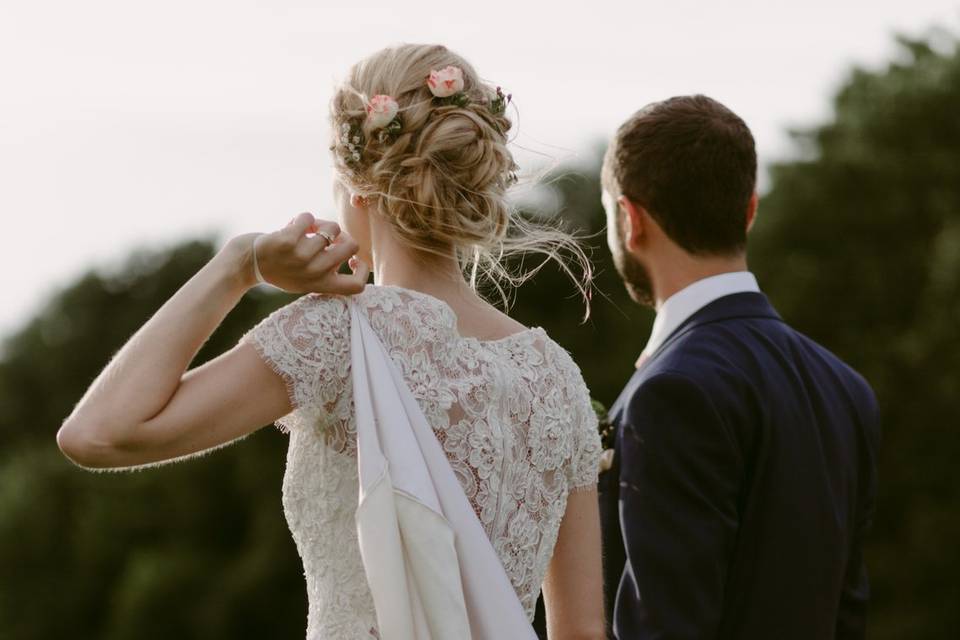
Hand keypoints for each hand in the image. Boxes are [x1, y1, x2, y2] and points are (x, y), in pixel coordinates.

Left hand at [227, 213, 369, 293]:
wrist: (246, 264)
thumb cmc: (278, 269)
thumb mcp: (304, 280)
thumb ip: (325, 268)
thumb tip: (345, 241)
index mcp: (320, 285)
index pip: (357, 286)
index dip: (363, 269)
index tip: (352, 260)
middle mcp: (314, 273)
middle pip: (351, 247)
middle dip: (343, 235)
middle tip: (329, 236)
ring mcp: (301, 257)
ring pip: (332, 228)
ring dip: (320, 223)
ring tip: (307, 229)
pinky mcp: (288, 241)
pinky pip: (309, 217)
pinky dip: (302, 217)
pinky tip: (293, 225)